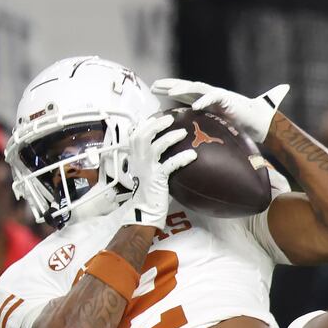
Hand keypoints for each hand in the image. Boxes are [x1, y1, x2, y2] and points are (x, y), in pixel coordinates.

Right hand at [124, 113, 198, 228]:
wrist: (144, 210)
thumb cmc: (147, 192)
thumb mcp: (144, 172)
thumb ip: (150, 159)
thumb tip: (164, 151)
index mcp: (135, 157)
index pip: (135, 135)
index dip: (145, 124)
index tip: (156, 117)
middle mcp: (138, 160)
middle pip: (143, 135)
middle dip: (157, 124)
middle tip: (170, 119)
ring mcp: (147, 169)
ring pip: (156, 146)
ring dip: (170, 137)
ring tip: (183, 133)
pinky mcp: (157, 179)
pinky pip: (170, 165)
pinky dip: (182, 158)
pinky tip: (192, 155)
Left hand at [150, 78, 289, 142]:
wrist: (257, 123)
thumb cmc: (237, 127)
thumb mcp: (215, 128)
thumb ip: (202, 127)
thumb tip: (188, 138)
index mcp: (204, 100)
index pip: (182, 92)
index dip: (168, 89)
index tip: (153, 89)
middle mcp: (209, 95)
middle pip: (185, 87)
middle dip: (169, 84)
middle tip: (154, 85)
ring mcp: (218, 95)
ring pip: (197, 88)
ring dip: (183, 88)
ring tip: (170, 91)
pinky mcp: (228, 98)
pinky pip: (215, 97)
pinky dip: (205, 100)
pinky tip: (196, 105)